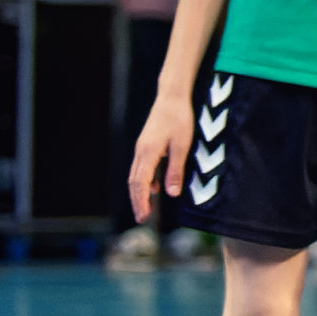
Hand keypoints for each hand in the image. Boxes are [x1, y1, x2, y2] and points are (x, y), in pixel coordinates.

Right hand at [128, 89, 192, 220]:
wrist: (171, 97)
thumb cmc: (179, 119)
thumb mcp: (182, 145)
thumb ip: (175, 170)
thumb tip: (171, 194)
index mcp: (148, 153)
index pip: (140, 184)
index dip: (141, 202)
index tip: (143, 217)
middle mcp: (141, 152)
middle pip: (134, 182)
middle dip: (137, 201)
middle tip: (142, 219)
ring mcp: (142, 148)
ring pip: (136, 175)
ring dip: (140, 192)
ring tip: (146, 208)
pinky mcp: (146, 145)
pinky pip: (142, 167)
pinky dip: (145, 180)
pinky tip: (154, 188)